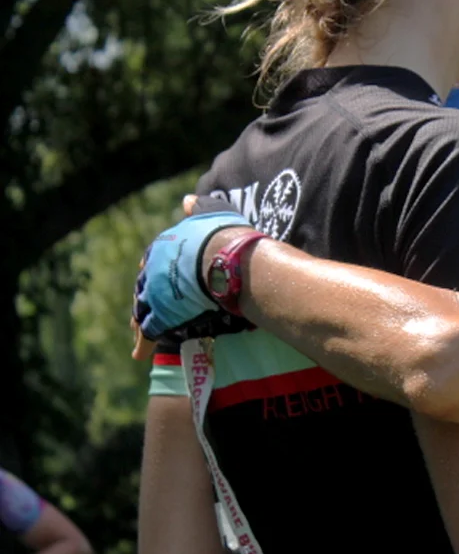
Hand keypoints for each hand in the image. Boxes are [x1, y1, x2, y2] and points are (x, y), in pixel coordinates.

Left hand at [131, 197, 252, 358]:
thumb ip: (199, 207)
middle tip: (142, 312)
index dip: (156, 274)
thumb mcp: (211, 212)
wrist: (225, 258)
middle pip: (144, 288)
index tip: (157, 283)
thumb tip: (187, 200)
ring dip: (140, 323)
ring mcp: (154, 293)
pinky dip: (143, 343)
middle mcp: (152, 269)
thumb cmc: (223, 235)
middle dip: (144, 300)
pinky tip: (139, 354)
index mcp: (162, 247)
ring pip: (142, 310)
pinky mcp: (161, 314)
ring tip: (137, 335)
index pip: (153, 264)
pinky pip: (149, 331)